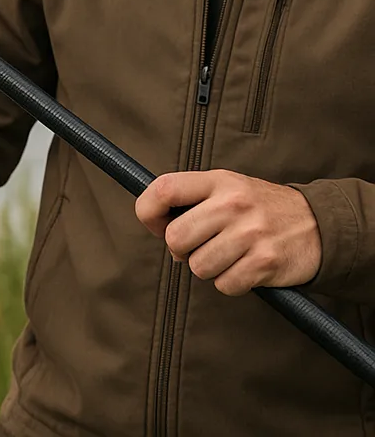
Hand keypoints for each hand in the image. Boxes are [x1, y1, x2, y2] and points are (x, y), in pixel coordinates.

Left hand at [135, 169, 320, 295]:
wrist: (317, 224)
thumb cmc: (257, 207)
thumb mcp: (226, 187)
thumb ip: (191, 199)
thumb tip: (155, 224)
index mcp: (217, 180)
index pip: (164, 189)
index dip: (149, 212)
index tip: (156, 224)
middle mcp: (232, 203)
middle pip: (176, 238)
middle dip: (181, 249)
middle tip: (198, 246)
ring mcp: (250, 233)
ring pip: (198, 267)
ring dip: (208, 268)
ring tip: (227, 254)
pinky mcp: (266, 262)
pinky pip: (225, 285)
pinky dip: (231, 282)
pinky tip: (245, 266)